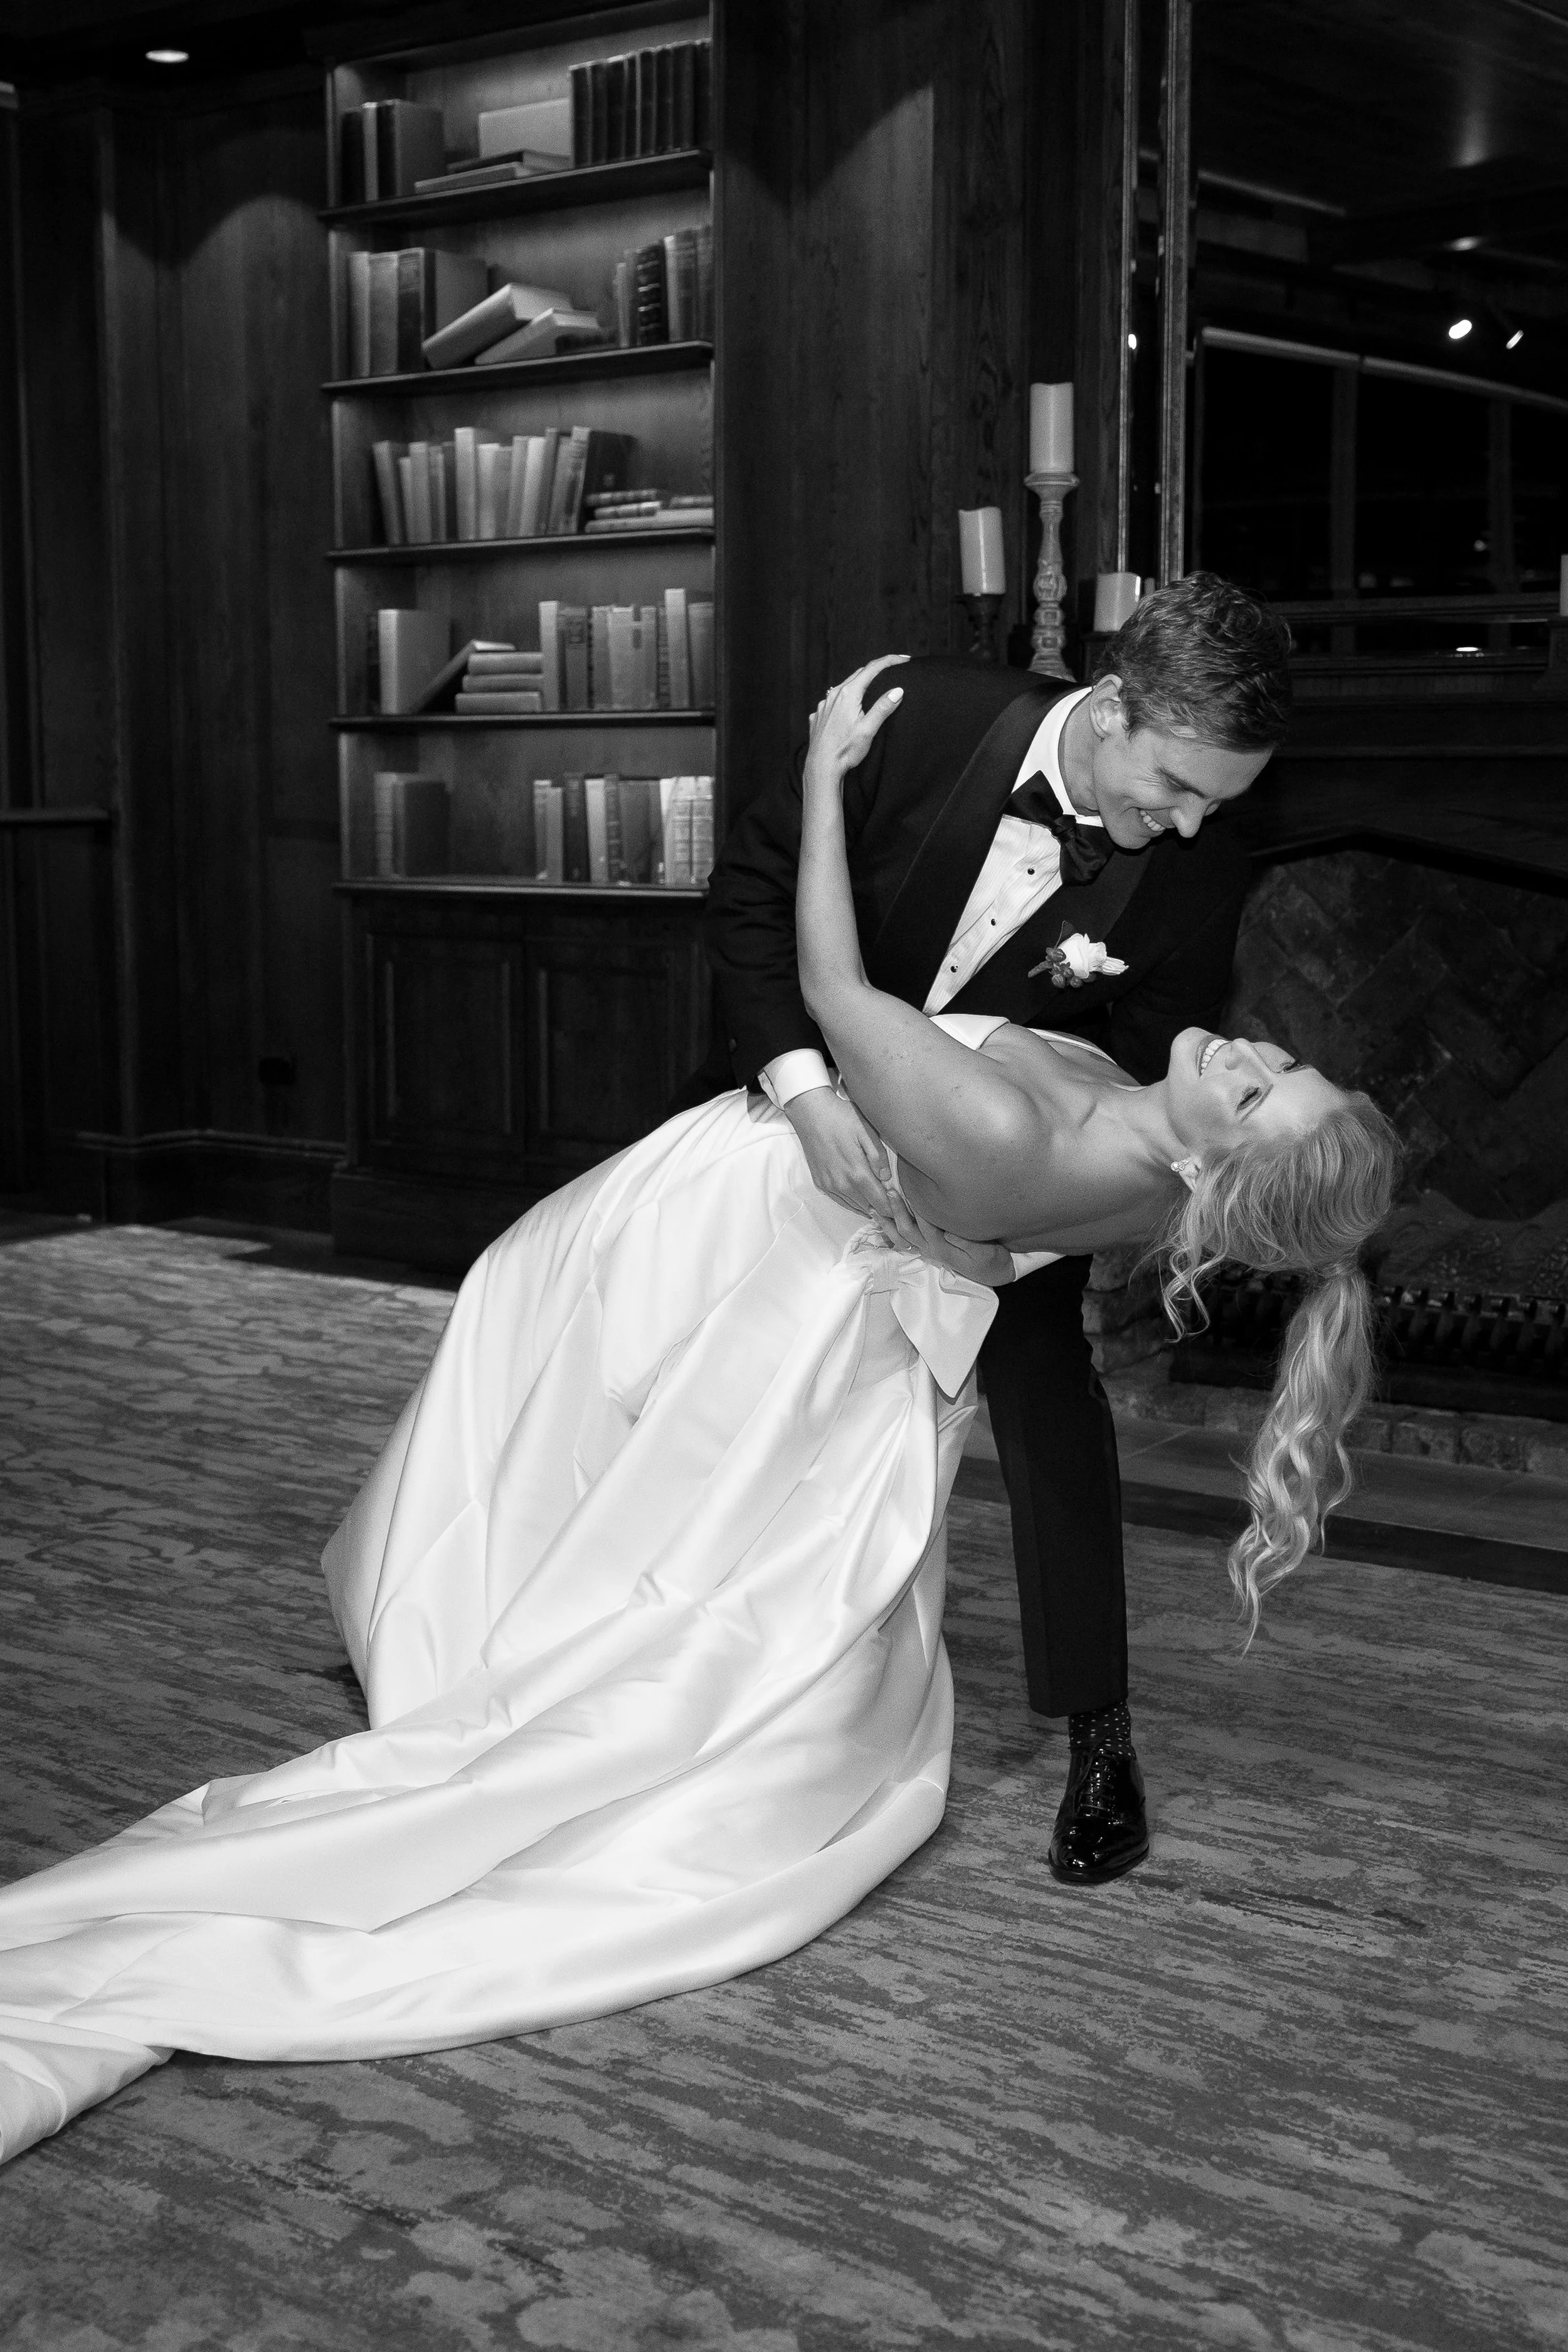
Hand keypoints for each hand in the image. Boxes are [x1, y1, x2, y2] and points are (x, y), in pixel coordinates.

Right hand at [783, 1086, 898, 1220]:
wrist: (811, 1113)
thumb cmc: (841, 1118)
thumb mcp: (867, 1131)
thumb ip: (879, 1157)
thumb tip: (887, 1178)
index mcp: (858, 1173)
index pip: (880, 1203)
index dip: (893, 1209)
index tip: (902, 1209)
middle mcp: (842, 1185)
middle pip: (869, 1208)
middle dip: (882, 1209)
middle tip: (895, 1207)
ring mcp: (830, 1185)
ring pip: (854, 1206)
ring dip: (868, 1207)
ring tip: (880, 1203)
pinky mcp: (821, 1182)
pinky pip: (840, 1201)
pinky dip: (853, 1202)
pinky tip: (861, 1198)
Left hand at [803, 655, 909, 796]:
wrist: (821, 767)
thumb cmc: (845, 751)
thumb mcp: (868, 729)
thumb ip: (883, 708)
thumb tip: (898, 690)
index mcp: (848, 694)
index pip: (872, 669)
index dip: (890, 661)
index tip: (904, 659)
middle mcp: (833, 695)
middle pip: (858, 675)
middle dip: (876, 670)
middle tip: (893, 670)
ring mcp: (823, 705)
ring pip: (844, 687)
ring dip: (860, 684)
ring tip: (872, 688)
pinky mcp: (818, 716)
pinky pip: (833, 701)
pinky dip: (844, 699)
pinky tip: (849, 708)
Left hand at [883, 1193, 1014, 1287]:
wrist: (994, 1273)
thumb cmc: (990, 1260)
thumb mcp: (984, 1252)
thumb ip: (965, 1241)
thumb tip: (947, 1230)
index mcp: (943, 1247)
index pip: (925, 1224)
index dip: (916, 1206)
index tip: (908, 1187)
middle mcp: (931, 1248)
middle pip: (906, 1229)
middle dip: (896, 1210)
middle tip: (888, 1190)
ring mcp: (928, 1249)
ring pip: (900, 1236)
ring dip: (887, 1222)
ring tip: (874, 1207)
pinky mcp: (928, 1249)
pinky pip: (903, 1241)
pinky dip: (890, 1231)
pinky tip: (882, 1221)